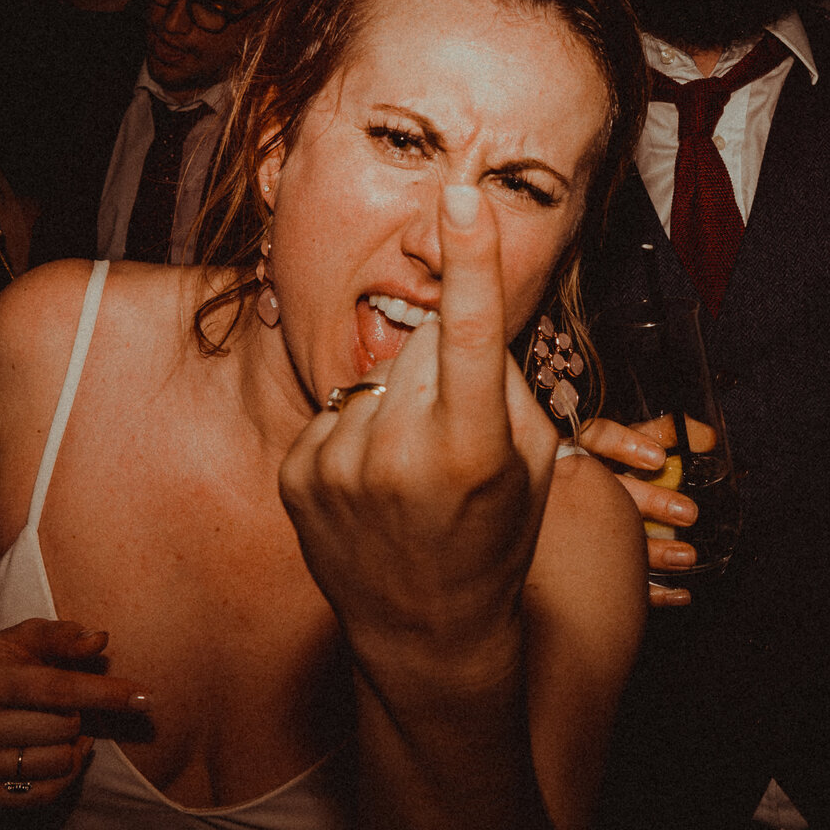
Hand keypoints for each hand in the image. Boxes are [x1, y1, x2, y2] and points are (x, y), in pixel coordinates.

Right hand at [0, 618, 151, 808]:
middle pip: (66, 727)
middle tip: (65, 707)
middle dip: (78, 715)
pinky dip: (63, 775)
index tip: (145, 698)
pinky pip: (46, 793)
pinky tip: (56, 755)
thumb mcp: (20, 641)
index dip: (108, 694)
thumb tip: (100, 640)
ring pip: (60, 762)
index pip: (61, 690)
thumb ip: (61, 637)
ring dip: (73, 746)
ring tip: (58, 729)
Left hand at [278, 184, 557, 680]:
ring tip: (411, 469)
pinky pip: (336, 410)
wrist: (426, 635)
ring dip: (399, 401)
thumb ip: (500, 381)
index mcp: (470, 451)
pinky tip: (374, 482)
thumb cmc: (495, 540)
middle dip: (445, 364)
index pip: (472, 333)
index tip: (461, 194)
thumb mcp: (531, 464)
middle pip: (424, 344)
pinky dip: (359, 431)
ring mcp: (339, 467)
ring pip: (379, 375)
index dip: (471, 258)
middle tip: (454, 434)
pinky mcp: (298, 476)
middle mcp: (398, 455)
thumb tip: (459, 310)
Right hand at [576, 417, 697, 606]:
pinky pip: (610, 574)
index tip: (657, 459)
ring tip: (686, 557)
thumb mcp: (625, 443)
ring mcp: (571, 522)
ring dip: (653, 549)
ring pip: (608, 535)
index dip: (625, 445)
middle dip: (651, 502)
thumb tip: (709, 436)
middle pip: (608, 490)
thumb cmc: (599, 469)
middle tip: (688, 513)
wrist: (558, 517)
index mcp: (584, 449)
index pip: (598, 437)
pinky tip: (679, 593)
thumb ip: (665, 433)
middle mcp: (573, 482)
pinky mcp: (577, 560)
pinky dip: (650, 589)